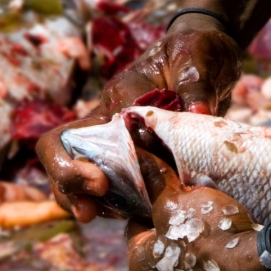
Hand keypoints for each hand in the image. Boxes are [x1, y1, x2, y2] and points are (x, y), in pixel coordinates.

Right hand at [36, 13, 241, 222]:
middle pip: (62, 154)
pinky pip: (111, 188)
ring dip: (79, 199)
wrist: (208, 61)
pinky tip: (130, 218)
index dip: (79, 163)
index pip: (79, 132)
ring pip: (77, 174)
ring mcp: (117, 142)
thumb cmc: (200, 52)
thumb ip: (196, 83)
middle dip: (67, 183)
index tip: (101, 183)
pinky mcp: (135, 159)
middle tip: (88, 211)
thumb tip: (195, 113)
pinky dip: (113, 206)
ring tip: (95, 218)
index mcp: (118, 96)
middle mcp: (108, 121)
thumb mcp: (200, 58)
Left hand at [126, 150, 270, 270]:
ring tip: (221, 221)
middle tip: (198, 204)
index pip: (135, 226)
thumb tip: (135, 152)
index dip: (151, 203)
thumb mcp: (176, 199)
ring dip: (202, 244)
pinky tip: (238, 245)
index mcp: (139, 267)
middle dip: (177, 225)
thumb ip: (154, 178)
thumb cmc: (208, 235)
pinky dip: (225, 262)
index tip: (169, 191)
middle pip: (165, 246)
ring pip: (192, 262)